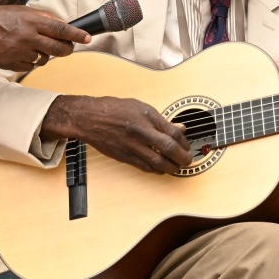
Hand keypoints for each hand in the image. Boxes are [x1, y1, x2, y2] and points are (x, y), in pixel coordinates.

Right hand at [0, 6, 90, 71]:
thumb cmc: (0, 18)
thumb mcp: (23, 11)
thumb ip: (43, 17)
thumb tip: (62, 23)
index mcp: (32, 22)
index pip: (61, 29)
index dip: (77, 35)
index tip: (88, 38)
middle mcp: (28, 37)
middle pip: (58, 48)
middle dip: (68, 49)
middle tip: (69, 47)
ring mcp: (21, 52)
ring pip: (45, 59)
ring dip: (46, 54)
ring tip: (34, 45)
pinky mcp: (14, 64)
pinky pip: (31, 66)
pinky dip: (32, 61)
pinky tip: (22, 52)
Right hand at [41, 95, 192, 174]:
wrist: (90, 118)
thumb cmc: (115, 109)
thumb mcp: (141, 107)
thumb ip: (161, 120)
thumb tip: (180, 129)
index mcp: (147, 117)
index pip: (172, 133)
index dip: (184, 142)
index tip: (187, 146)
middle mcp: (141, 132)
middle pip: (168, 149)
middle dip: (182, 158)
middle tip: (187, 160)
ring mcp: (132, 146)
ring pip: (157, 162)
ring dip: (171, 167)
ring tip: (178, 167)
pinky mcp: (124, 157)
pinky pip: (144, 167)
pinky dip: (156, 170)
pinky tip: (162, 169)